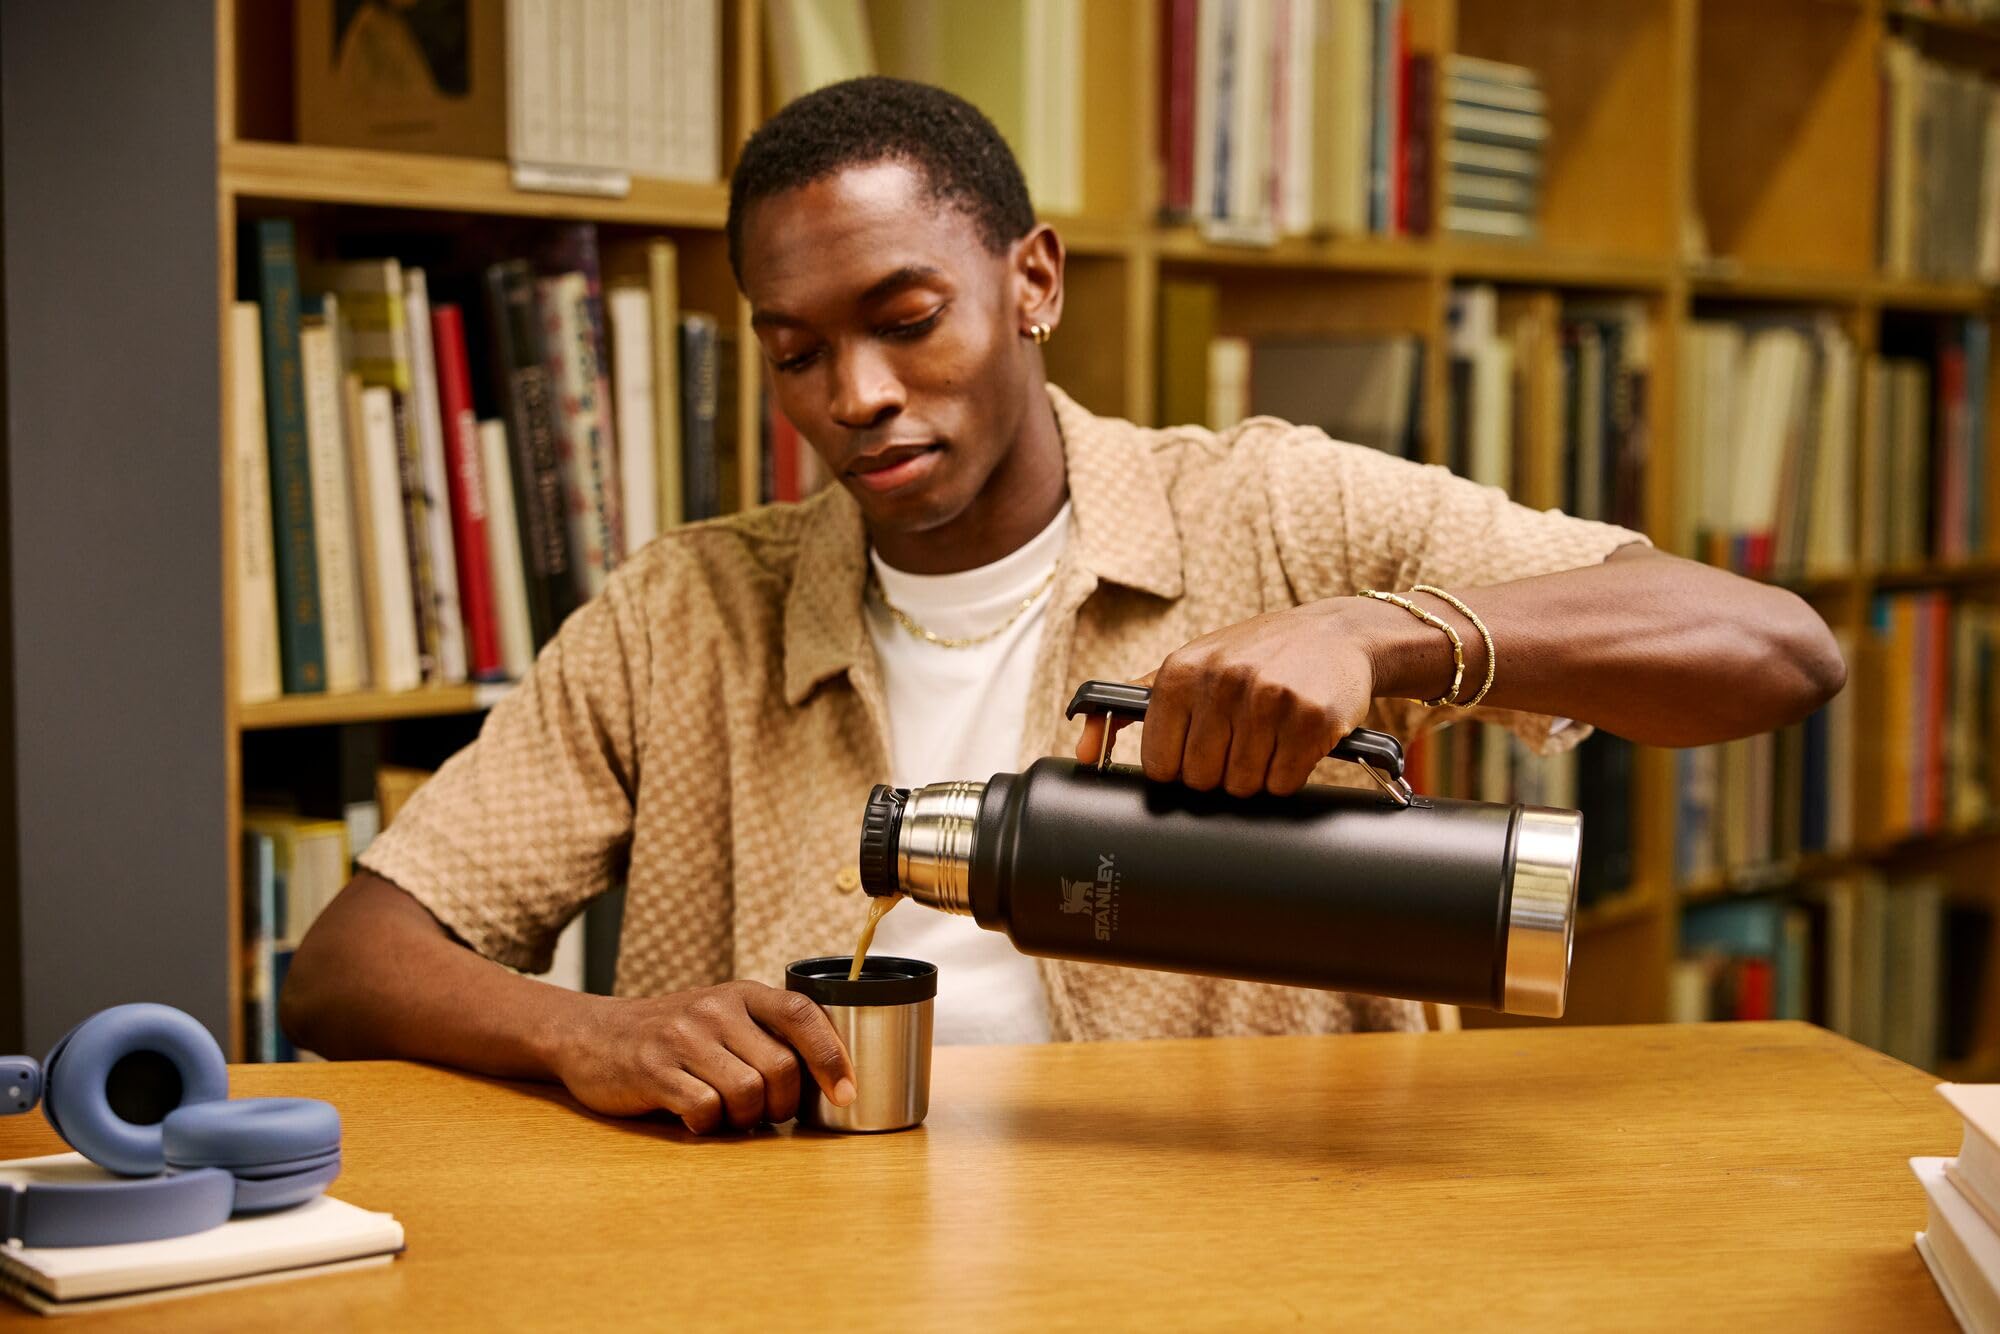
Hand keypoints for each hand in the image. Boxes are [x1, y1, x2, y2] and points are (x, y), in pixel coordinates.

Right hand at [551, 981, 855, 1132]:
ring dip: (744, 1119)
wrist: (593, 1035)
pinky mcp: (653, 1069)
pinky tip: (694, 1116)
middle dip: (782, 1105)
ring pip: (747, 1093)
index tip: (847, 1092)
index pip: (803, 1015)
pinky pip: (704, 1109)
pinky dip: (707, 1124)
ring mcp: (682, 1037)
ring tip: (727, 1114)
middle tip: (764, 1113)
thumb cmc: (672, 1035)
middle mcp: (715, 1008)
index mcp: (742, 993)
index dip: (832, 1056)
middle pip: (780, 1068)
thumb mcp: (722, 1016)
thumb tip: (831, 1078)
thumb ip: (767, 1034)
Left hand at [1073, 601, 1380, 797]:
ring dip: (1255, 776)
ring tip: (1268, 739)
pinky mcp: (1312, 719)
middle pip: (1200, 781)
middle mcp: (1223, 681)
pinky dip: (1289, 775)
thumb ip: (1134, 702)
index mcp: (1183, 671)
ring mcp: (1270, 699)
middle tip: (1240, 743)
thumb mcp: (1193, 662)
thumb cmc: (1255, 656)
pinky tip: (1294, 742)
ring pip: (1242, 787)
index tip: (1197, 752)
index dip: (1179, 768)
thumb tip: (1084, 747)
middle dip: (1219, 774)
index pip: (1159, 763)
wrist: (1337, 635)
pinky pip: (1284, 784)